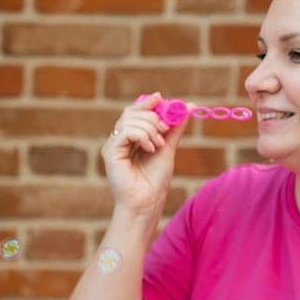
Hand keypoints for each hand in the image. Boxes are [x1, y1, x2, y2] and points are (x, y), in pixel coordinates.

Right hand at [102, 92, 188, 217]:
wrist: (147, 202)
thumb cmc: (155, 180)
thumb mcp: (168, 147)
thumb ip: (174, 128)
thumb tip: (189, 106)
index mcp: (130, 138)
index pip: (134, 112)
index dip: (147, 103)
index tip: (160, 97)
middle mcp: (119, 140)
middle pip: (130, 112)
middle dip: (152, 116)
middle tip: (165, 129)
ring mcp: (113, 146)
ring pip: (129, 120)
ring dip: (150, 128)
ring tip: (159, 145)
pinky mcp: (110, 153)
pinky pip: (126, 132)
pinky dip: (142, 136)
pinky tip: (150, 148)